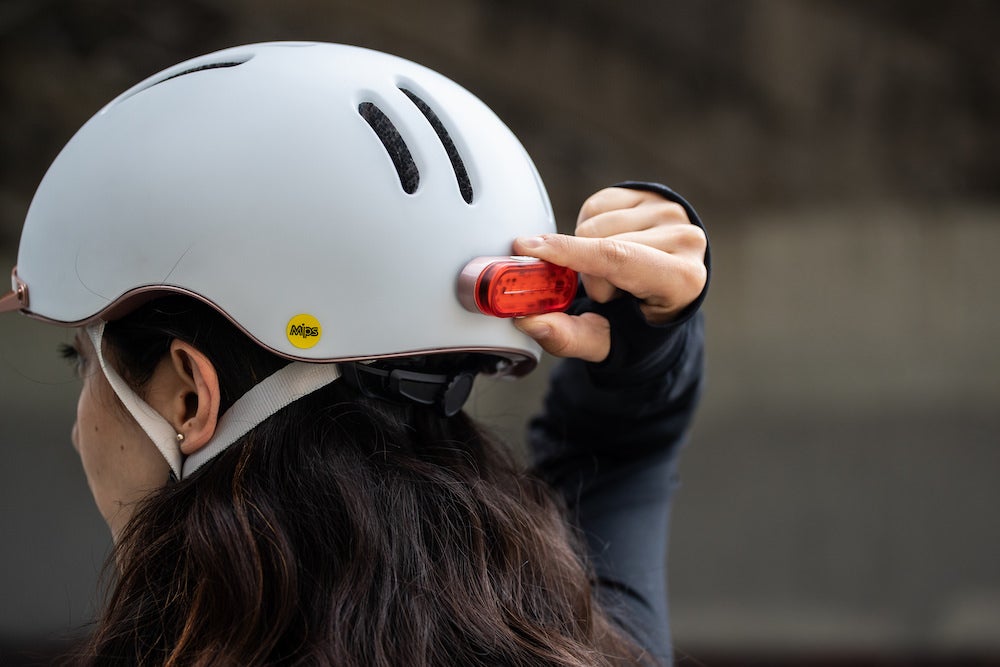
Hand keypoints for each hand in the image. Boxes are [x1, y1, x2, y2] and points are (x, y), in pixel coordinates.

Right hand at [512, 187, 706, 362]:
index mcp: (683, 279)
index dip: (568, 252)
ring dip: (590, 251)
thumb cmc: (637, 319)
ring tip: (614, 272)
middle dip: (587, 272)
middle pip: (598, 241)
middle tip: (608, 292)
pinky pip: (598, 204)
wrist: (668, 292)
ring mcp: (673, 211)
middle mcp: (686, 239)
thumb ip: (570, 338)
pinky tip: (611, 246)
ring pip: (594, 222)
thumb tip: (530, 322)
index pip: (618, 258)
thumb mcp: (607, 341)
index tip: (527, 248)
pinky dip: (592, 228)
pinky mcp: (654, 194)